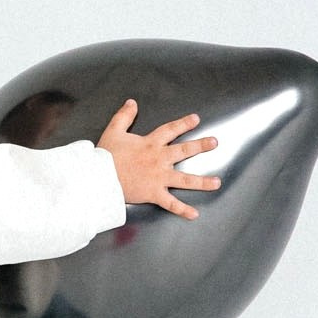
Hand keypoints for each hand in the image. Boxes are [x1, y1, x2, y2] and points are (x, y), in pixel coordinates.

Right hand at [97, 101, 221, 220]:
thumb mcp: (114, 131)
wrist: (100, 177)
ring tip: (217, 182)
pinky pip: (171, 203)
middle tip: (214, 143)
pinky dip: (182, 210)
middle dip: (201, 146)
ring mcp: (159, 177)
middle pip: (184, 151)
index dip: (184, 124)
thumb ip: (124, 116)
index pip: (170, 130)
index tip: (196, 119)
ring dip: (202, 182)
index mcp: (150, 143)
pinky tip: (194, 214)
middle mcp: (159, 159)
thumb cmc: (106, 156)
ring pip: (185, 180)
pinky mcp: (154, 193)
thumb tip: (132, 103)